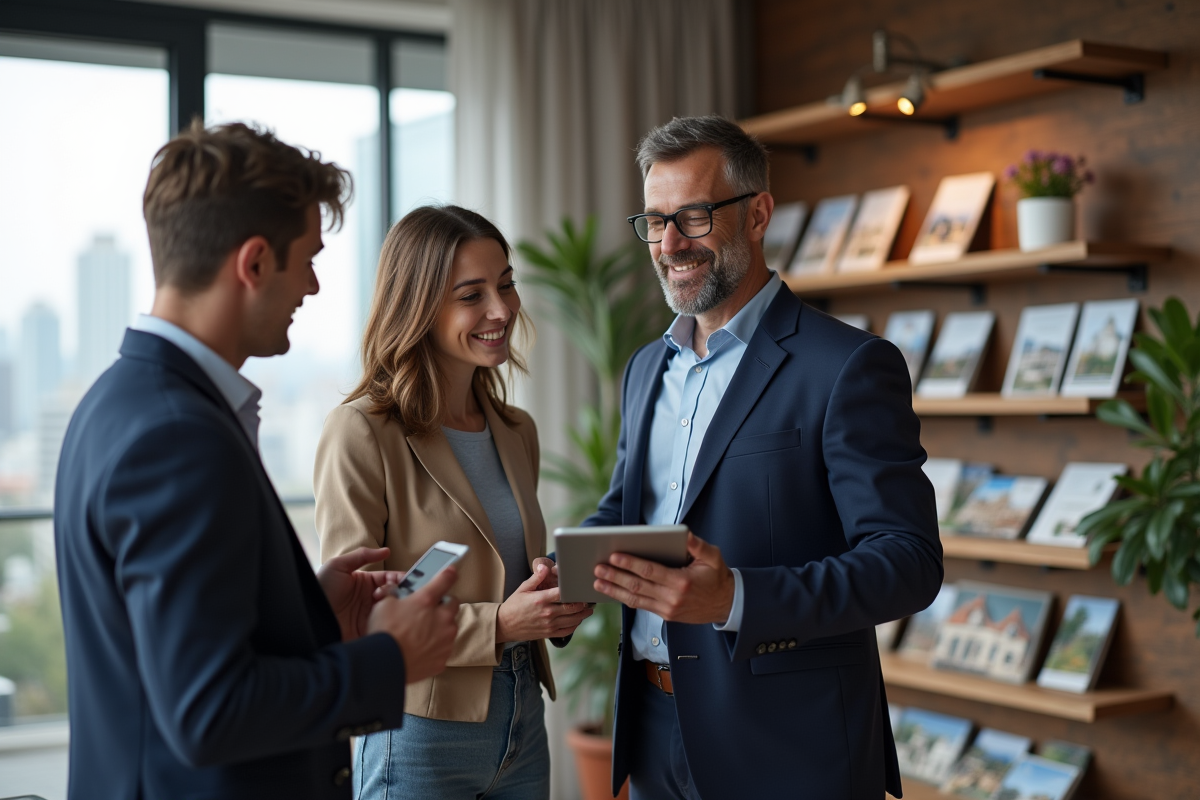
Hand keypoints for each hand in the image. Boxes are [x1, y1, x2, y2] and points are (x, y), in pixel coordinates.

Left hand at [316, 546, 404, 640]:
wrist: (309, 615)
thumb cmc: (321, 588)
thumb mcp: (338, 566)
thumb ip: (362, 555)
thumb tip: (387, 550)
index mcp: (365, 583)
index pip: (389, 579)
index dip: (399, 578)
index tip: (405, 579)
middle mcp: (369, 600)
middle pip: (394, 595)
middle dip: (399, 593)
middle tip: (395, 594)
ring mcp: (369, 616)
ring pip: (392, 611)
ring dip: (396, 607)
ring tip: (390, 606)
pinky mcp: (367, 632)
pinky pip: (384, 628)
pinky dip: (390, 623)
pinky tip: (390, 619)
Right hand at [368, 566, 460, 683]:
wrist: (384, 665)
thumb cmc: (384, 632)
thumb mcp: (384, 605)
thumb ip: (395, 594)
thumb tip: (394, 591)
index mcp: (427, 601)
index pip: (445, 579)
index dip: (448, 574)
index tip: (450, 572)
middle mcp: (442, 618)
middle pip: (453, 604)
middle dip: (443, 605)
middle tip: (428, 610)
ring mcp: (445, 640)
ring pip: (450, 628)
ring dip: (440, 627)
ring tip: (420, 634)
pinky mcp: (443, 659)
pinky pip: (443, 649)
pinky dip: (435, 648)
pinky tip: (420, 650)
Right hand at [497, 562, 592, 641]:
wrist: (504, 625)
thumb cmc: (514, 605)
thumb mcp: (523, 588)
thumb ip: (537, 578)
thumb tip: (546, 567)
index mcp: (541, 599)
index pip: (563, 594)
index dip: (575, 591)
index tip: (581, 588)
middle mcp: (547, 613)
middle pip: (572, 608)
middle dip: (583, 604)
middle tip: (589, 599)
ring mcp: (549, 625)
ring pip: (572, 620)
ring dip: (583, 615)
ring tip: (588, 610)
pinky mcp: (548, 633)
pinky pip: (566, 631)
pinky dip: (575, 626)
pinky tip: (578, 620)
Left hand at [593, 533, 734, 624]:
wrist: (726, 604)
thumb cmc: (717, 576)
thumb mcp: (713, 557)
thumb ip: (697, 545)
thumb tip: (684, 533)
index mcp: (682, 581)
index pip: (650, 571)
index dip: (630, 564)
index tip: (614, 556)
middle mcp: (672, 597)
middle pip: (637, 586)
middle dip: (615, 577)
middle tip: (597, 568)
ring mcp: (667, 609)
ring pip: (635, 599)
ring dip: (614, 590)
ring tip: (597, 583)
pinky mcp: (665, 615)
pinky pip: (641, 606)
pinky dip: (625, 598)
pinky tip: (613, 592)